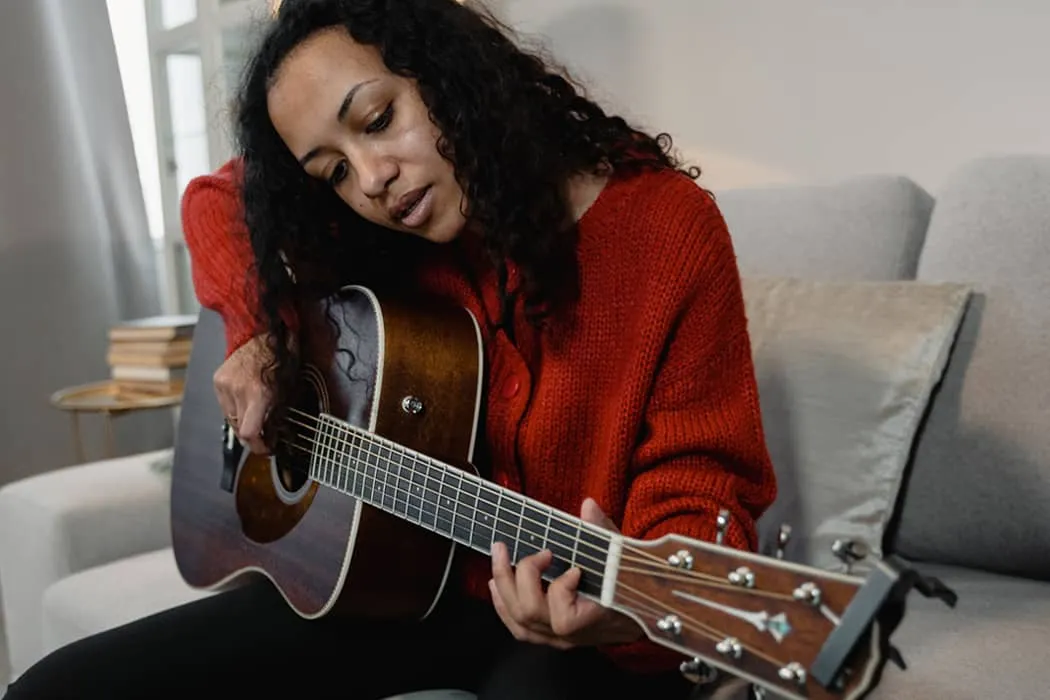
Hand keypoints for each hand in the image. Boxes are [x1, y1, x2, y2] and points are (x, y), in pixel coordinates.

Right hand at [213, 333, 272, 453]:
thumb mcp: (288, 389)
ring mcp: (225, 386)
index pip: (249, 433)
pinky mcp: (217, 381)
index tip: (266, 448)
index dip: (258, 446)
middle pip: (240, 430)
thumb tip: (272, 436)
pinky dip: (236, 408)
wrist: (259, 333)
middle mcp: (238, 391)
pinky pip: (225, 406)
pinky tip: (246, 401)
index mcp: (259, 394)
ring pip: (231, 419)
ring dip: (244, 422)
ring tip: (257, 415)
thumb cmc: (279, 358)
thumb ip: (277, 415)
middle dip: (254, 436)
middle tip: (266, 436)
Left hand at [489, 497, 643, 648]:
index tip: (575, 567)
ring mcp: (561, 639)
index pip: (563, 618)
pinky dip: (503, 607)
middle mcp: (574, 634)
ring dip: (504, 587)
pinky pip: (520, 630)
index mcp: (595, 618)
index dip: (560, 588)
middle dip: (520, 574)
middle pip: (530, 612)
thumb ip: (602, 531)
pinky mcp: (552, 637)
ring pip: (520, 622)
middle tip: (525, 550)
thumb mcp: (623, 554)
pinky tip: (496, 586)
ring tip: (500, 558)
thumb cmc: (634, 581)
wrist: (644, 611)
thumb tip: (588, 506)